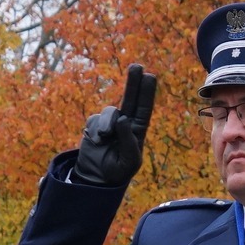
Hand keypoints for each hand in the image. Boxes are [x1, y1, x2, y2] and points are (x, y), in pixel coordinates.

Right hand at [73, 64, 159, 186]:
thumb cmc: (117, 171)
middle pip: (130, 98)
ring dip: (107, 124)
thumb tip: (123, 119)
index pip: (144, 109)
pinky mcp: (94, 124)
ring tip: (105, 140)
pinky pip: (95, 120)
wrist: (95, 177)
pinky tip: (97, 142)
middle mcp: (125, 123)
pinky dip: (95, 130)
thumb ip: (128, 141)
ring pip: (109, 111)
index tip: (150, 76)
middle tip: (136, 66)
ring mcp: (109, 122)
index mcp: (137, 131)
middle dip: (133, 82)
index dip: (147, 92)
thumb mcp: (129, 161)